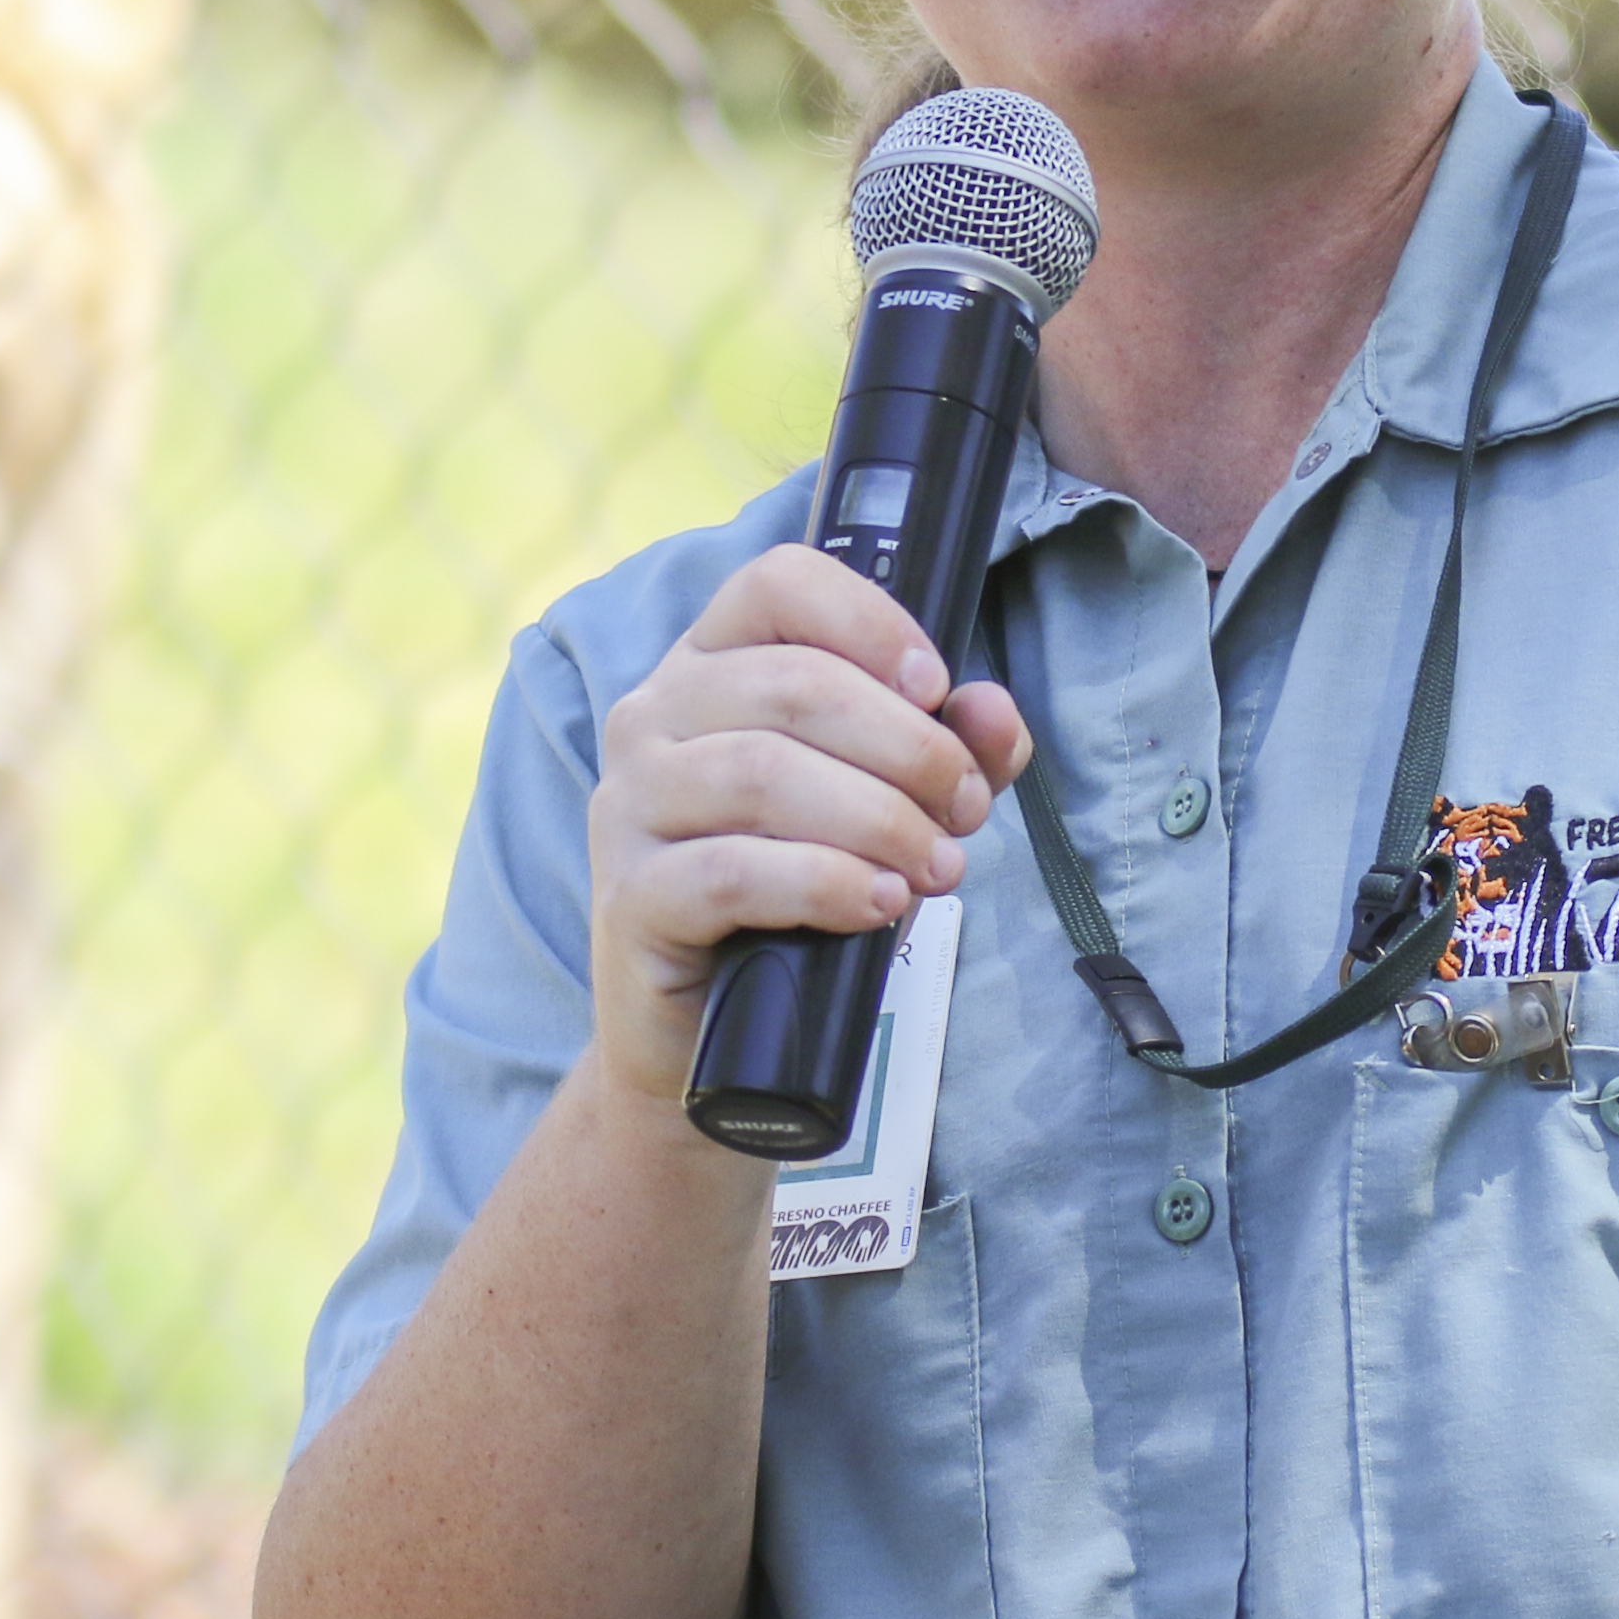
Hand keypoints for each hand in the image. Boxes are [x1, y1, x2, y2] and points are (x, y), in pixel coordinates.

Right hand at [579, 544, 1032, 1105]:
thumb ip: (951, 750)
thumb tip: (991, 713)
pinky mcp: (629, 896)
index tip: (936, 687)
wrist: (710, 1035)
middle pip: (793, 685)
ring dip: (876, 818)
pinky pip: (728, 872)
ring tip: (934, 868)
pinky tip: (877, 904)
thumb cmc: (797, 895)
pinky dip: (823, 882)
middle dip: (906, 747)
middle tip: (962, 812)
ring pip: (762, 773)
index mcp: (709, 664)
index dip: (870, 621)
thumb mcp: (889, 806)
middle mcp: (652, 715)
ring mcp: (627, 804)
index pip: (778, 583)